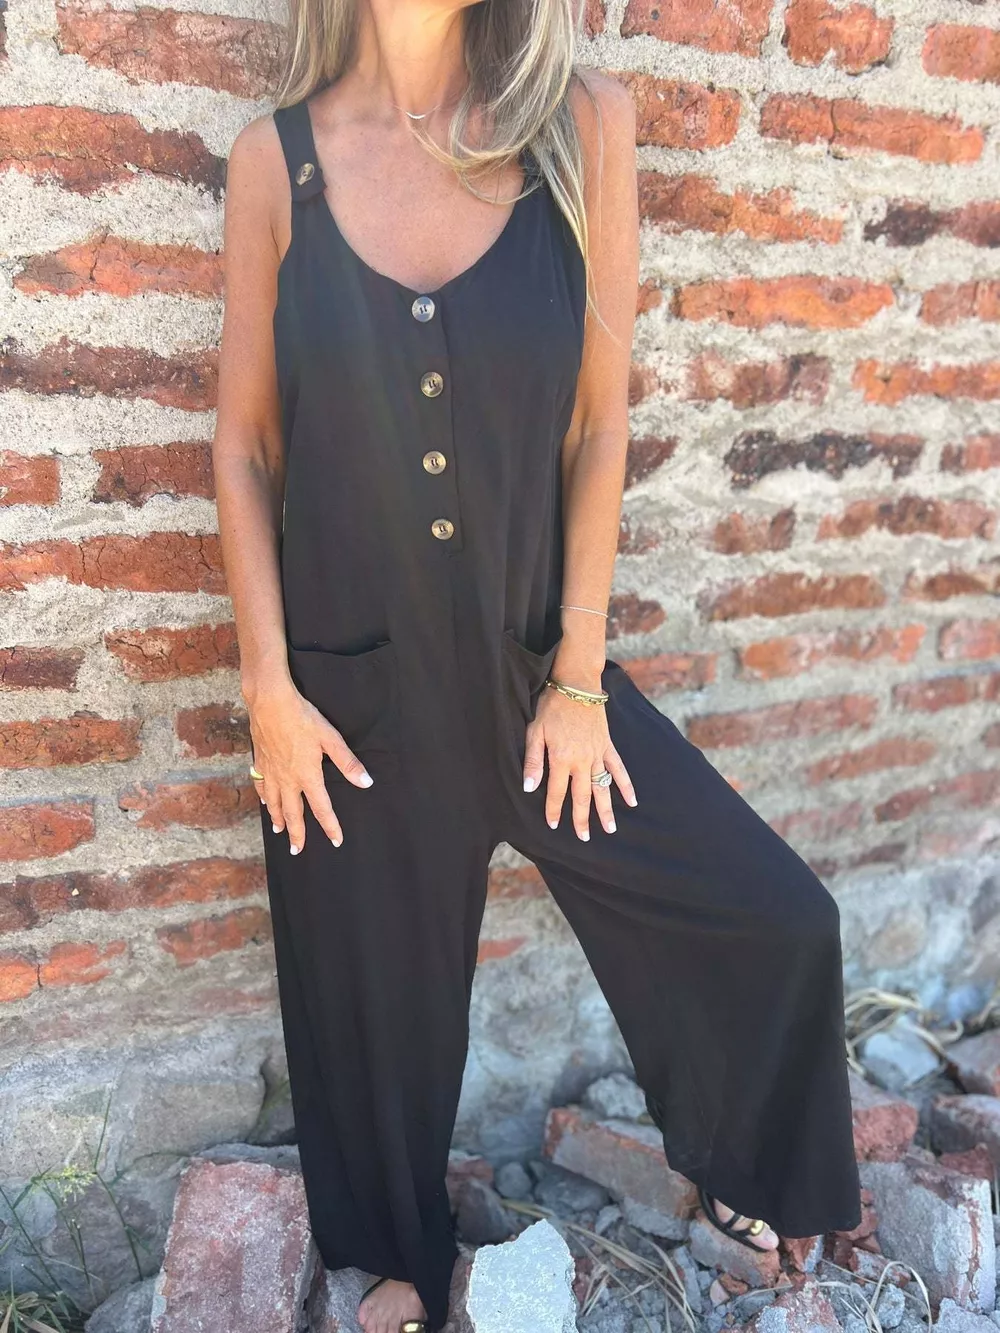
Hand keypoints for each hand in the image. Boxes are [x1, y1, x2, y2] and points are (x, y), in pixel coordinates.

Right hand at [245, 677, 372, 852]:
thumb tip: (365, 783)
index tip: (336, 841)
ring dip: (278, 819)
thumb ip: (348, 763)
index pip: (322, 808)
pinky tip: (265, 801)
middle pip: (293, 813)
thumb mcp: (330, 738)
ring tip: (279, 831)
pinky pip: (261, 785)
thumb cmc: (303, 718)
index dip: (330, 826)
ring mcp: (271, 771)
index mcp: (308, 775)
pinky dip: (264, 797)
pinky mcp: (260, 760)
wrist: (270, 702)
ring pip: (274, 803)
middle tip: (297, 850)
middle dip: (296, 834)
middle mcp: (288, 779)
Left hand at [522, 686, 636, 838]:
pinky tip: (632, 801)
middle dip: (582, 819)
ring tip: (610, 829)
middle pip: (582, 796)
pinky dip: (626, 785)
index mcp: (562, 759)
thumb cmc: (551, 707)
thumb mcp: (535, 732)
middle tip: (584, 838)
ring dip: (606, 810)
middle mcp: (582, 761)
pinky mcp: (607, 746)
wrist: (577, 685)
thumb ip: (533, 761)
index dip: (555, 810)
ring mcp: (597, 754)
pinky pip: (618, 770)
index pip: (557, 792)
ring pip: (602, 788)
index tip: (554, 825)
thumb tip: (529, 788)